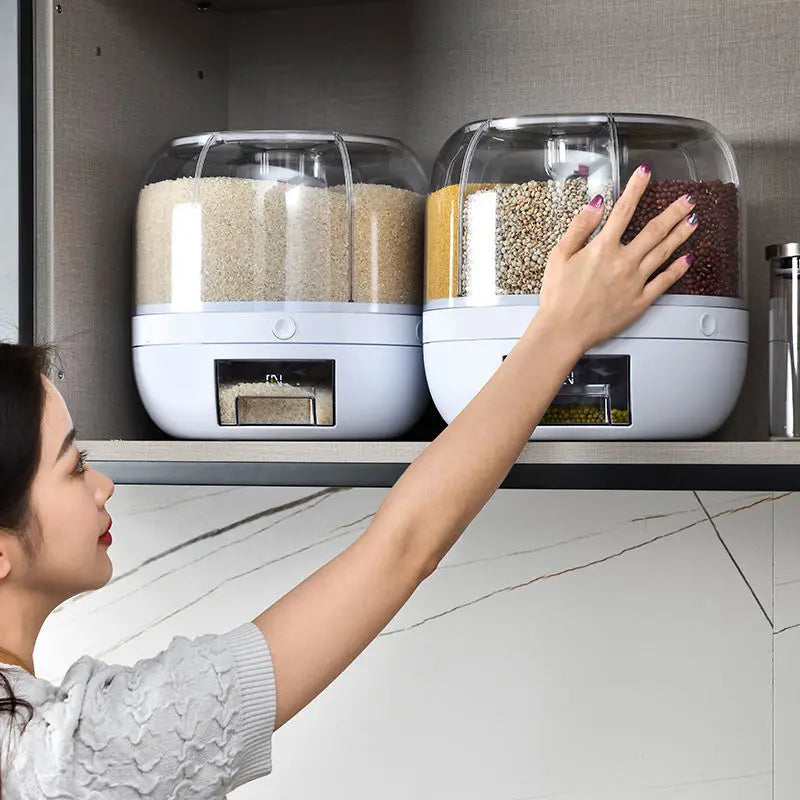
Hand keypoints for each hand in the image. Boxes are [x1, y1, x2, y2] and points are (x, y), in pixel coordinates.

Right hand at [537, 164, 697, 351]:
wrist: (563, 330)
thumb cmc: (558, 296)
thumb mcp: (559, 256)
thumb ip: (580, 227)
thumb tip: (597, 204)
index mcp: (603, 248)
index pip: (624, 210)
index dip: (636, 188)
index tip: (646, 173)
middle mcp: (624, 261)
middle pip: (654, 230)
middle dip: (673, 212)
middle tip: (688, 199)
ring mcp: (635, 281)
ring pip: (664, 252)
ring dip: (681, 234)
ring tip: (693, 220)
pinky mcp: (640, 301)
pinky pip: (664, 282)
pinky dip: (678, 269)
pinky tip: (688, 258)